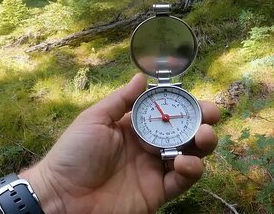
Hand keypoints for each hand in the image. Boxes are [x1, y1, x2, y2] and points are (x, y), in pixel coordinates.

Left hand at [19, 73, 219, 213]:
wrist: (62, 196)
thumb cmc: (73, 154)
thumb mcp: (94, 119)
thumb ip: (121, 99)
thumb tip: (142, 76)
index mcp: (134, 126)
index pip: (167, 111)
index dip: (184, 105)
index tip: (197, 99)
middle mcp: (149, 146)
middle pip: (185, 132)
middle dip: (202, 122)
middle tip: (210, 116)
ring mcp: (154, 169)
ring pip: (191, 155)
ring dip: (203, 144)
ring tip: (202, 137)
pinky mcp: (158, 192)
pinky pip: (183, 180)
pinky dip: (191, 170)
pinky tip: (184, 162)